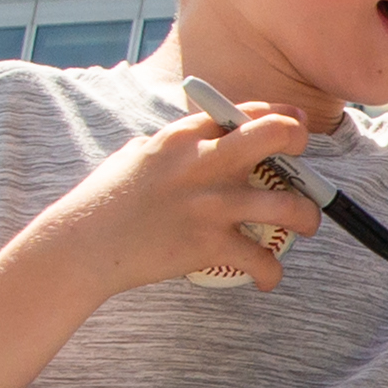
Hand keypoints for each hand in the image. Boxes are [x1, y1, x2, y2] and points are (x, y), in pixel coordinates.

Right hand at [54, 100, 327, 295]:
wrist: (81, 245)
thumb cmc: (105, 202)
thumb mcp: (138, 156)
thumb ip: (176, 147)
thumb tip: (202, 141)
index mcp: (184, 136)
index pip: (245, 111)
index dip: (281, 116)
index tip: (296, 127)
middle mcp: (204, 163)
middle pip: (276, 135)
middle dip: (300, 144)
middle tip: (305, 165)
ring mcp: (210, 205)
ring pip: (289, 205)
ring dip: (307, 218)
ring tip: (305, 225)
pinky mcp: (209, 245)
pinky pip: (263, 260)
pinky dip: (272, 273)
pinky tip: (267, 276)